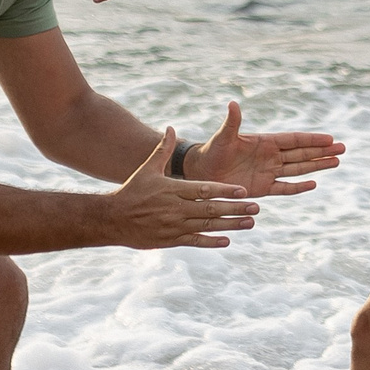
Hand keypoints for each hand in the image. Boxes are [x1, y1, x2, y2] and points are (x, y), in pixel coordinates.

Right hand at [100, 129, 262, 248]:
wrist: (112, 219)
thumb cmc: (132, 191)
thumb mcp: (147, 169)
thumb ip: (162, 150)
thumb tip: (171, 127)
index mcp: (172, 189)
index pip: (204, 189)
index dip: (224, 190)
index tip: (243, 190)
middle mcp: (175, 208)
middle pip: (210, 208)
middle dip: (235, 208)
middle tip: (256, 207)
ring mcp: (174, 226)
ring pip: (207, 225)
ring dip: (230, 225)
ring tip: (250, 223)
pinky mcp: (170, 240)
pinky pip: (195, 241)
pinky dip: (211, 241)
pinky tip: (227, 240)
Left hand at [186, 100, 343, 197]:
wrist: (202, 172)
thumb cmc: (211, 151)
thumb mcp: (223, 136)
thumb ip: (232, 122)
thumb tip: (233, 103)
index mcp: (265, 142)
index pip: (294, 139)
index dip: (311, 139)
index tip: (330, 138)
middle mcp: (270, 156)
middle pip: (302, 153)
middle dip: (322, 151)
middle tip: (343, 148)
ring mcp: (269, 172)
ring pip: (299, 169)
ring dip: (317, 166)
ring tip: (336, 162)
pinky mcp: (263, 188)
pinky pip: (285, 188)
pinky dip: (299, 187)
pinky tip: (314, 184)